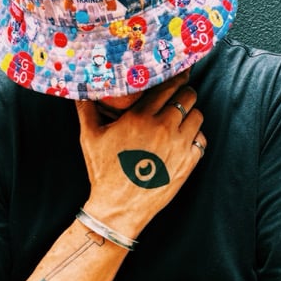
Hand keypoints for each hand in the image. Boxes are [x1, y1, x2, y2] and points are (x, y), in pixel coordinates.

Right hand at [75, 71, 206, 237]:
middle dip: (184, 93)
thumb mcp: (90, 138)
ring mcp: (179, 145)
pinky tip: (185, 138)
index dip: (175, 77)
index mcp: (140, 117)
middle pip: (188, 96)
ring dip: (191, 113)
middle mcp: (163, 127)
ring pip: (198, 115)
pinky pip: (202, 139)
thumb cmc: (104, 172)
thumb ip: (86, 109)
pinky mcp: (188, 162)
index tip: (178, 73)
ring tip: (181, 117)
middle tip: (178, 95)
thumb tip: (79, 89)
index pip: (168, 86)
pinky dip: (196, 135)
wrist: (119, 207)